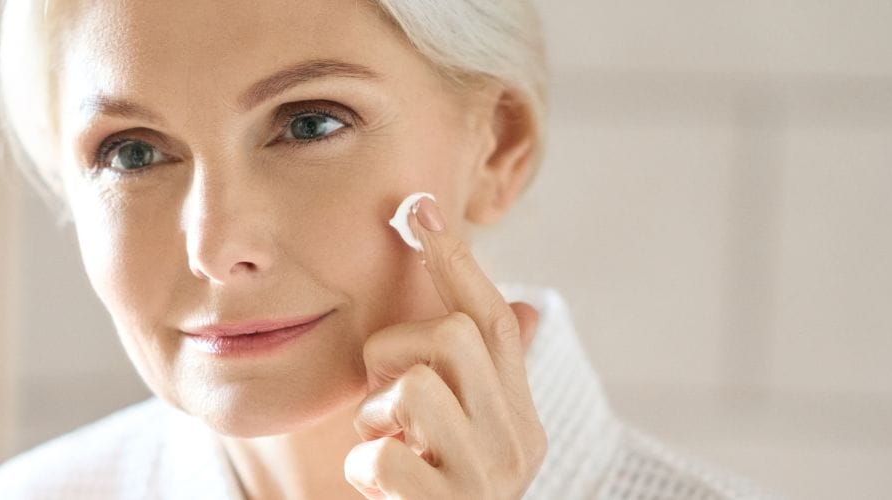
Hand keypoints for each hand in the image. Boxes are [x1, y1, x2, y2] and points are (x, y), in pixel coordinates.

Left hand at [344, 195, 545, 499]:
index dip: (456, 260)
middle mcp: (516, 444)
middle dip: (398, 349)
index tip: (416, 205)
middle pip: (456, 337)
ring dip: (376, 413)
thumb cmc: (435, 499)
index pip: (496, 320)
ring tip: (382, 446)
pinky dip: (363, 466)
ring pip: (416, 387)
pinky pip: (383, 455)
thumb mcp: (463, 437)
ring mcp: (485, 480)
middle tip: (383, 397)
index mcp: (519, 417)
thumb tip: (528, 305)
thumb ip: (488, 379)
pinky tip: (373, 487)